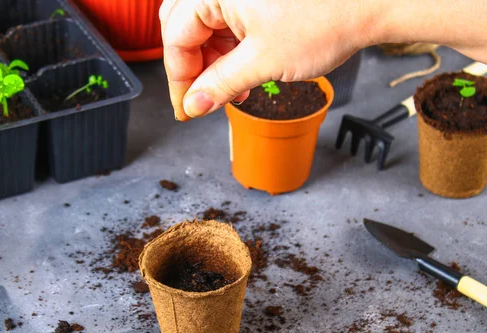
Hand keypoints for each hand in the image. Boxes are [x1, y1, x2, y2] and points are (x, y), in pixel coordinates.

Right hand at [160, 0, 369, 120]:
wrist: (371, 1)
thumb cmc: (326, 19)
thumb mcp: (263, 61)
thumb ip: (220, 84)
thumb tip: (194, 104)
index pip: (175, 38)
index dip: (179, 79)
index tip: (186, 108)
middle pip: (183, 27)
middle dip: (192, 67)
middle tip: (203, 98)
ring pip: (205, 25)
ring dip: (212, 59)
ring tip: (231, 89)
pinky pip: (227, 19)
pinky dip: (229, 47)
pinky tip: (242, 71)